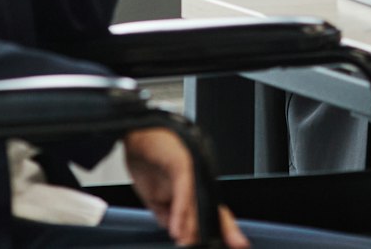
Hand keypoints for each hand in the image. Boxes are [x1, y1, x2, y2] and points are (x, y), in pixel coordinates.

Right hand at [122, 128, 247, 247]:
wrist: (135, 131)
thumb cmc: (147, 156)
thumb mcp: (156, 195)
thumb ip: (168, 213)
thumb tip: (177, 233)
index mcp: (194, 185)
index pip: (212, 211)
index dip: (226, 229)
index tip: (235, 243)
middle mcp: (199, 176)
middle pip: (213, 206)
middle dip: (222, 230)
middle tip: (216, 245)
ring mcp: (193, 167)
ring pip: (199, 201)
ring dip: (193, 227)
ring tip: (189, 244)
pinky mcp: (182, 160)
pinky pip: (185, 189)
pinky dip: (182, 210)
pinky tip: (178, 228)